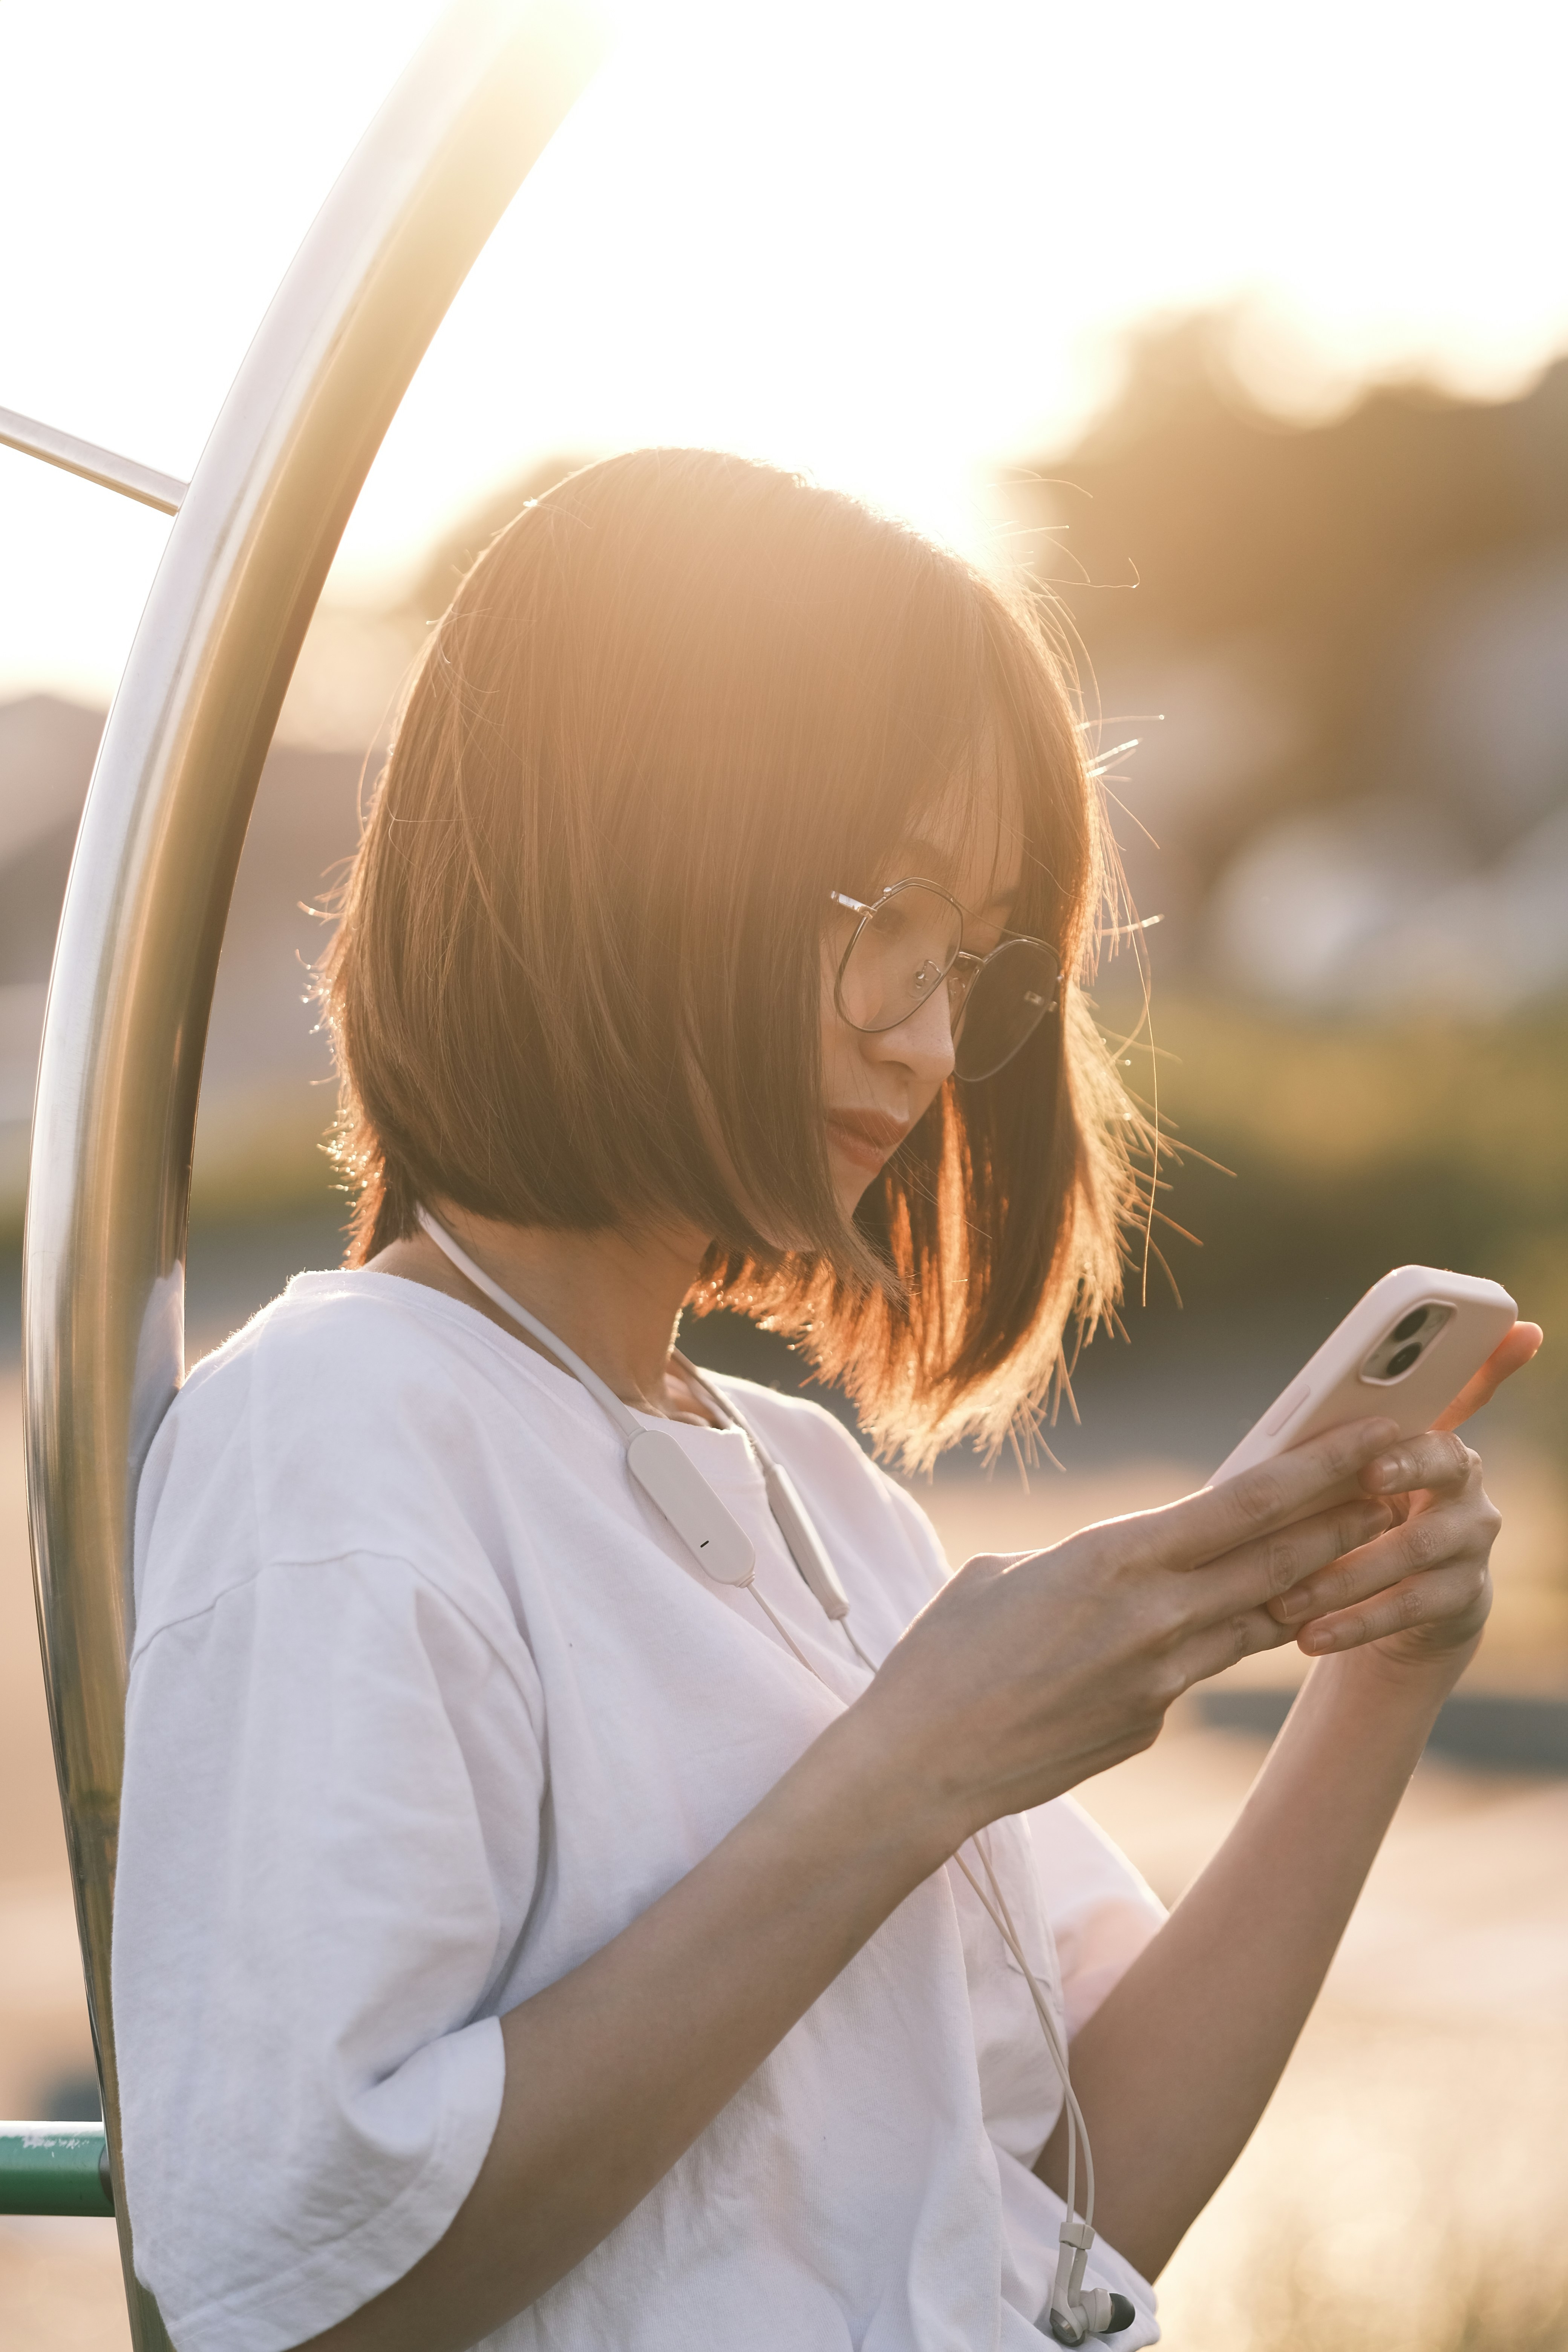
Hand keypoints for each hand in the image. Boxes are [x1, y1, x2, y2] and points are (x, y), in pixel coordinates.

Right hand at [859, 1418, 1411, 1844]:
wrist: (924, 1765)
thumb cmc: (947, 1654)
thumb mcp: (1009, 1572)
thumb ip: (1091, 1558)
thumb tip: (1134, 1562)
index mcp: (1116, 1560)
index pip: (1247, 1504)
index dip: (1321, 1469)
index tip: (1372, 1438)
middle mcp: (1157, 1619)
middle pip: (1281, 1562)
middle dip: (1346, 1521)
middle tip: (1398, 1488)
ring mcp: (1163, 1681)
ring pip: (1257, 1620)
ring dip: (1307, 1582)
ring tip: (1353, 1549)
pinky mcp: (1152, 1724)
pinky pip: (1195, 1671)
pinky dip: (1204, 1643)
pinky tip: (1189, 1631)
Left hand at [1265, 1321, 1542, 1673]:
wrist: (1401, 1604)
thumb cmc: (1354, 1516)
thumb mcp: (1341, 1476)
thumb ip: (1327, 1444)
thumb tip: (1279, 1419)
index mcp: (1429, 1436)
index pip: (1463, 1388)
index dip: (1481, 1366)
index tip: (1455, 1361)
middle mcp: (1464, 1481)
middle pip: (1443, 1460)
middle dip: (1405, 1464)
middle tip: (1365, 1474)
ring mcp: (1471, 1537)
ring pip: (1415, 1546)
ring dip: (1347, 1572)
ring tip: (1288, 1597)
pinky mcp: (1464, 1593)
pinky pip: (1409, 1605)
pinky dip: (1355, 1622)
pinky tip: (1310, 1636)